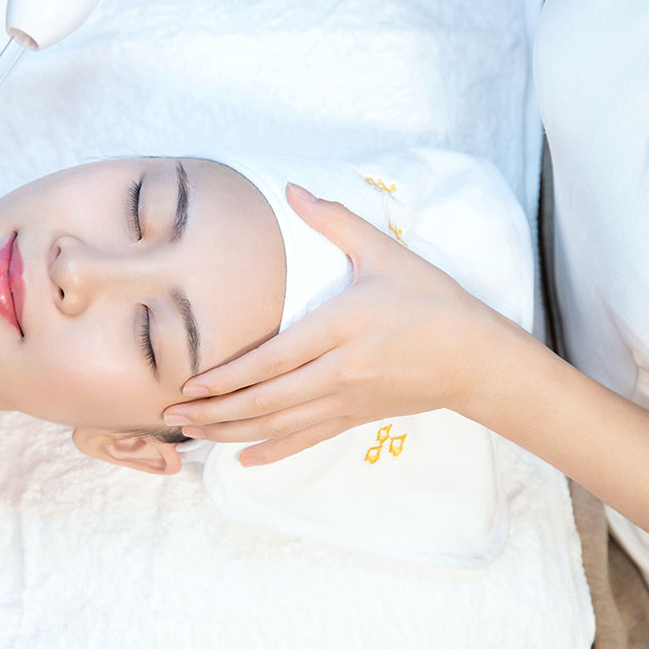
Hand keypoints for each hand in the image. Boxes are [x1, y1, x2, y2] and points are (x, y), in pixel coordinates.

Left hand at [161, 184, 534, 465]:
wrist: (475, 356)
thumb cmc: (430, 300)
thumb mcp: (385, 253)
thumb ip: (335, 221)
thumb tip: (292, 188)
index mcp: (343, 328)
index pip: (276, 358)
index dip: (231, 375)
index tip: (192, 383)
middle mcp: (341, 371)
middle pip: (269, 399)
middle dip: (217, 410)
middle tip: (173, 414)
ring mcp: (348, 401)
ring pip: (281, 425)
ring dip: (233, 432)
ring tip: (192, 434)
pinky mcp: (356, 418)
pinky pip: (307, 440)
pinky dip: (273, 451)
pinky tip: (243, 459)